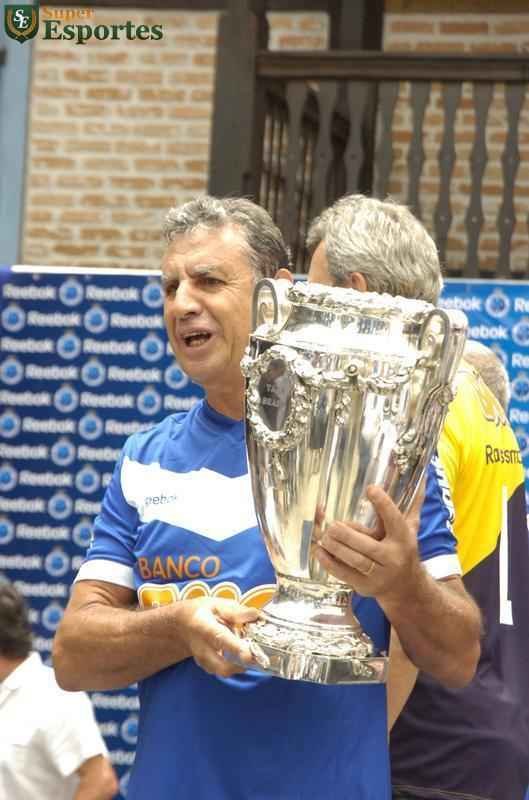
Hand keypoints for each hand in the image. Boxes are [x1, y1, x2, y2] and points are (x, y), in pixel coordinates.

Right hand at [178, 597, 259, 676]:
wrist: (180, 625)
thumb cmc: (199, 612)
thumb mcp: (215, 604)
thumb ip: (235, 611)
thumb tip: (255, 615)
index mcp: (204, 626)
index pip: (220, 639)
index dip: (236, 648)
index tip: (249, 655)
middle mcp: (201, 647)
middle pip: (221, 666)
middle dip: (241, 666)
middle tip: (258, 658)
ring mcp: (202, 660)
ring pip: (222, 671)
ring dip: (239, 666)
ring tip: (251, 656)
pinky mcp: (205, 666)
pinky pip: (221, 671)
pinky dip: (233, 667)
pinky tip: (241, 657)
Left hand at [314, 482, 424, 599]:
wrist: (406, 588)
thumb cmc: (404, 550)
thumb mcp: (411, 528)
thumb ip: (413, 504)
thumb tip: (422, 478)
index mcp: (404, 540)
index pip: (395, 521)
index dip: (383, 504)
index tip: (370, 489)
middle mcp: (392, 558)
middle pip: (368, 546)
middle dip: (348, 535)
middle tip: (333, 524)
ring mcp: (378, 575)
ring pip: (355, 561)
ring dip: (336, 548)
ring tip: (325, 535)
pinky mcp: (364, 585)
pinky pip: (344, 574)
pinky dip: (329, 562)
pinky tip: (318, 550)